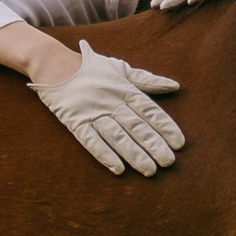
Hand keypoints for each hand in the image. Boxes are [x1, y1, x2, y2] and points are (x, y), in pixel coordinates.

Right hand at [30, 42, 185, 175]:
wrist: (55, 65)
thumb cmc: (92, 68)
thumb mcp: (121, 69)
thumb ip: (147, 80)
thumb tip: (174, 85)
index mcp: (125, 90)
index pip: (150, 110)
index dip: (166, 127)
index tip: (179, 143)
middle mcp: (112, 102)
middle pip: (137, 126)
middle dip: (154, 145)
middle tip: (169, 162)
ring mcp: (93, 113)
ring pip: (118, 136)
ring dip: (134, 154)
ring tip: (149, 170)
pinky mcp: (76, 122)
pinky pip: (91, 140)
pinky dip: (105, 154)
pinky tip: (118, 168)